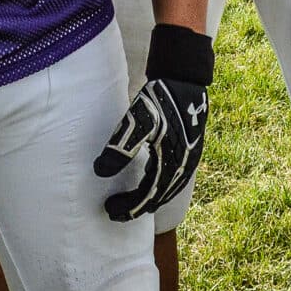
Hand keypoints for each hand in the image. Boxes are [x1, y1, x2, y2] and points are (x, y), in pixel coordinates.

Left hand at [96, 76, 209, 220]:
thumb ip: (120, 148)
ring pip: (167, 190)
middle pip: (157, 198)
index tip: (109, 210)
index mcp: (170, 165)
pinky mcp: (190, 150)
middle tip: (114, 209)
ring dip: (148, 198)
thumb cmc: (159, 101)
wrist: (185, 81)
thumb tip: (100, 172)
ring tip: (130, 201)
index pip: (146, 197)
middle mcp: (183, 168)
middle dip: (135, 206)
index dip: (128, 207)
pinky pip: (174, 179)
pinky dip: (159, 187)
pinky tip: (150, 181)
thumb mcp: (137, 123)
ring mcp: (190, 160)